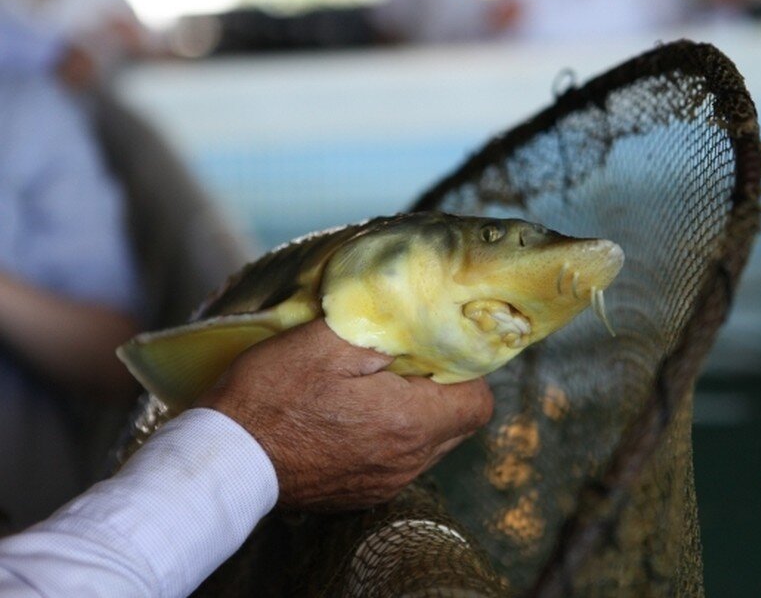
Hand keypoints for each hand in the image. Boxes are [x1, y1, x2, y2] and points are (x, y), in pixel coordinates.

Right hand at [196, 319, 493, 510]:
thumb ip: (386, 328)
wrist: (226, 459)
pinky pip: (398, 462)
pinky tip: (352, 416)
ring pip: (430, 445)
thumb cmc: (274, 394)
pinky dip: (389, 437)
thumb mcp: (329, 341)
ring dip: (415, 415)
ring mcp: (385, 484)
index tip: (436, 352)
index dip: (467, 372)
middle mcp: (407, 462)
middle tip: (403, 364)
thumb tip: (420, 320)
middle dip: (442, 391)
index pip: (479, 403)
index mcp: (410, 423)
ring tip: (373, 388)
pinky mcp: (362, 495)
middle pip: (458, 425)